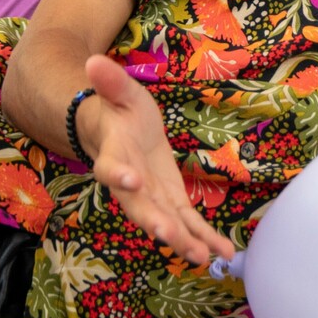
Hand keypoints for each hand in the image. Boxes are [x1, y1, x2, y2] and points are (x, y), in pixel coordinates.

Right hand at [82, 54, 234, 265]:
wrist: (120, 133)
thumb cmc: (119, 111)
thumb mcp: (121, 92)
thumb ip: (111, 82)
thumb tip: (93, 60)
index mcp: (114, 156)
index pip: (112, 168)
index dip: (119, 174)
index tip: (131, 179)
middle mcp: (129, 185)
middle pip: (139, 206)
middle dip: (155, 222)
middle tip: (170, 235)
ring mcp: (150, 197)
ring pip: (165, 222)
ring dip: (183, 240)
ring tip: (205, 257)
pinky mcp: (170, 202)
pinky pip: (187, 223)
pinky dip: (204, 238)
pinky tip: (224, 253)